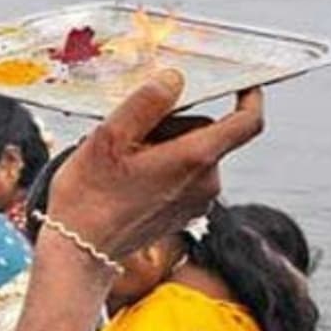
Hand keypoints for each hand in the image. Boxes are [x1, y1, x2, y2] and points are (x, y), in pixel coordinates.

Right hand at [48, 70, 263, 257]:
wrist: (80, 250)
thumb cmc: (89, 195)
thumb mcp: (108, 137)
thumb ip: (146, 104)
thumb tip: (175, 79)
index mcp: (194, 159)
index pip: (246, 123)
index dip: (250, 97)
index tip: (242, 83)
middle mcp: (205, 182)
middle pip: (208, 133)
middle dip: (177, 122)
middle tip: (132, 130)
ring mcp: (197, 201)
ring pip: (195, 154)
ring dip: (167, 146)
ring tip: (125, 159)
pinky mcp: (185, 213)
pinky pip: (186, 176)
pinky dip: (165, 167)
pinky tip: (130, 177)